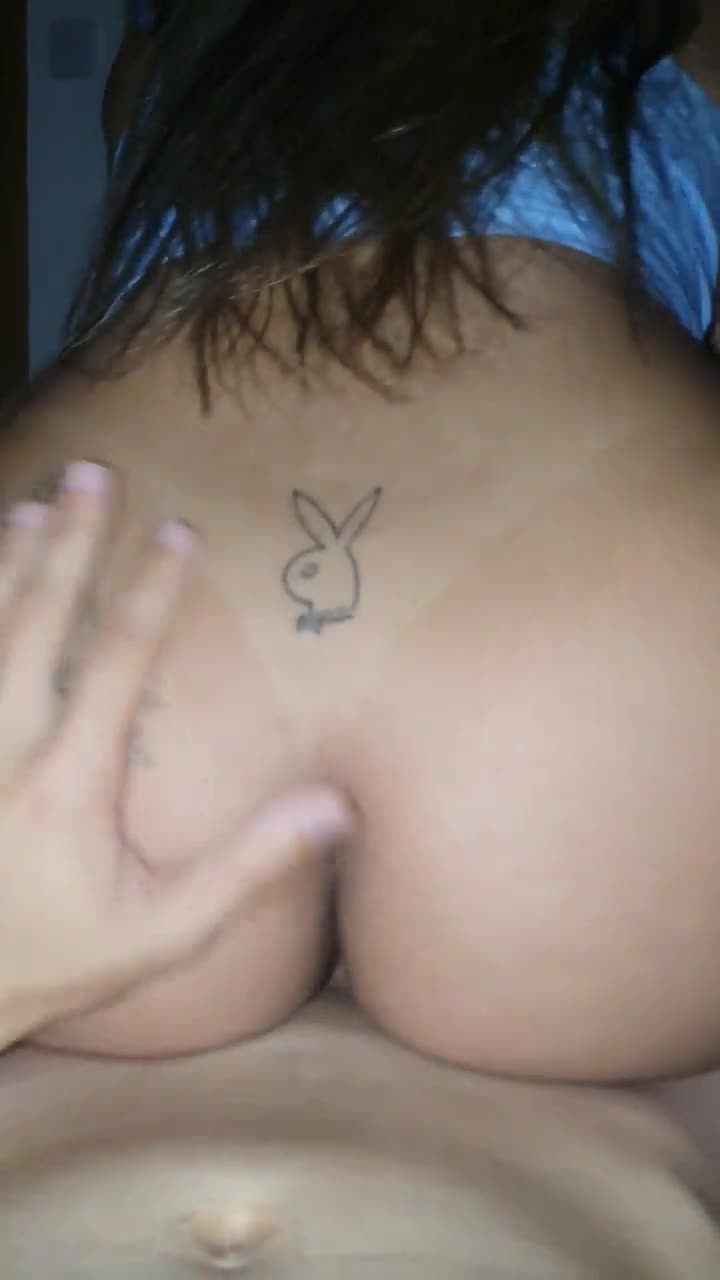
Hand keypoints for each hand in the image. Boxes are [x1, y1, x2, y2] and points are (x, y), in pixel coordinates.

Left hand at [0, 462, 351, 1049]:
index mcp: (71, 783)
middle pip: (36, 622)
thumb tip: (335, 806)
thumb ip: (249, 866)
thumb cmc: (60, 958)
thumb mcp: (167, 929)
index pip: (116, 660)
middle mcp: (6, 749)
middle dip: (67, 544)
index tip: (175, 531)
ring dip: (5, 565)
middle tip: (90, 476)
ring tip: (30, 504)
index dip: (149, 590)